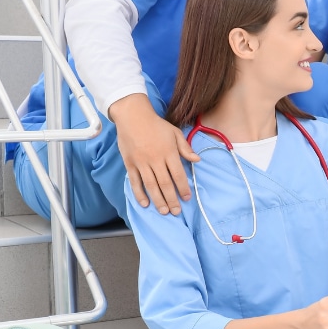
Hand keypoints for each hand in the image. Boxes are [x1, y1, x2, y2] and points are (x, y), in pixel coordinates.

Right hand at [110, 95, 199, 214]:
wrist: (133, 116)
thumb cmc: (156, 124)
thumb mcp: (175, 132)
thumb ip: (185, 148)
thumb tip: (197, 160)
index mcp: (168, 152)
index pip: (178, 174)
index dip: (183, 188)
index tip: (187, 198)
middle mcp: (155, 159)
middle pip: (165, 184)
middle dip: (172, 199)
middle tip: (176, 212)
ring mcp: (141, 162)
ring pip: (151, 186)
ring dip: (158, 200)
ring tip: (164, 211)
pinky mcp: (130, 164)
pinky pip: (135, 182)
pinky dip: (139, 194)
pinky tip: (145, 204)